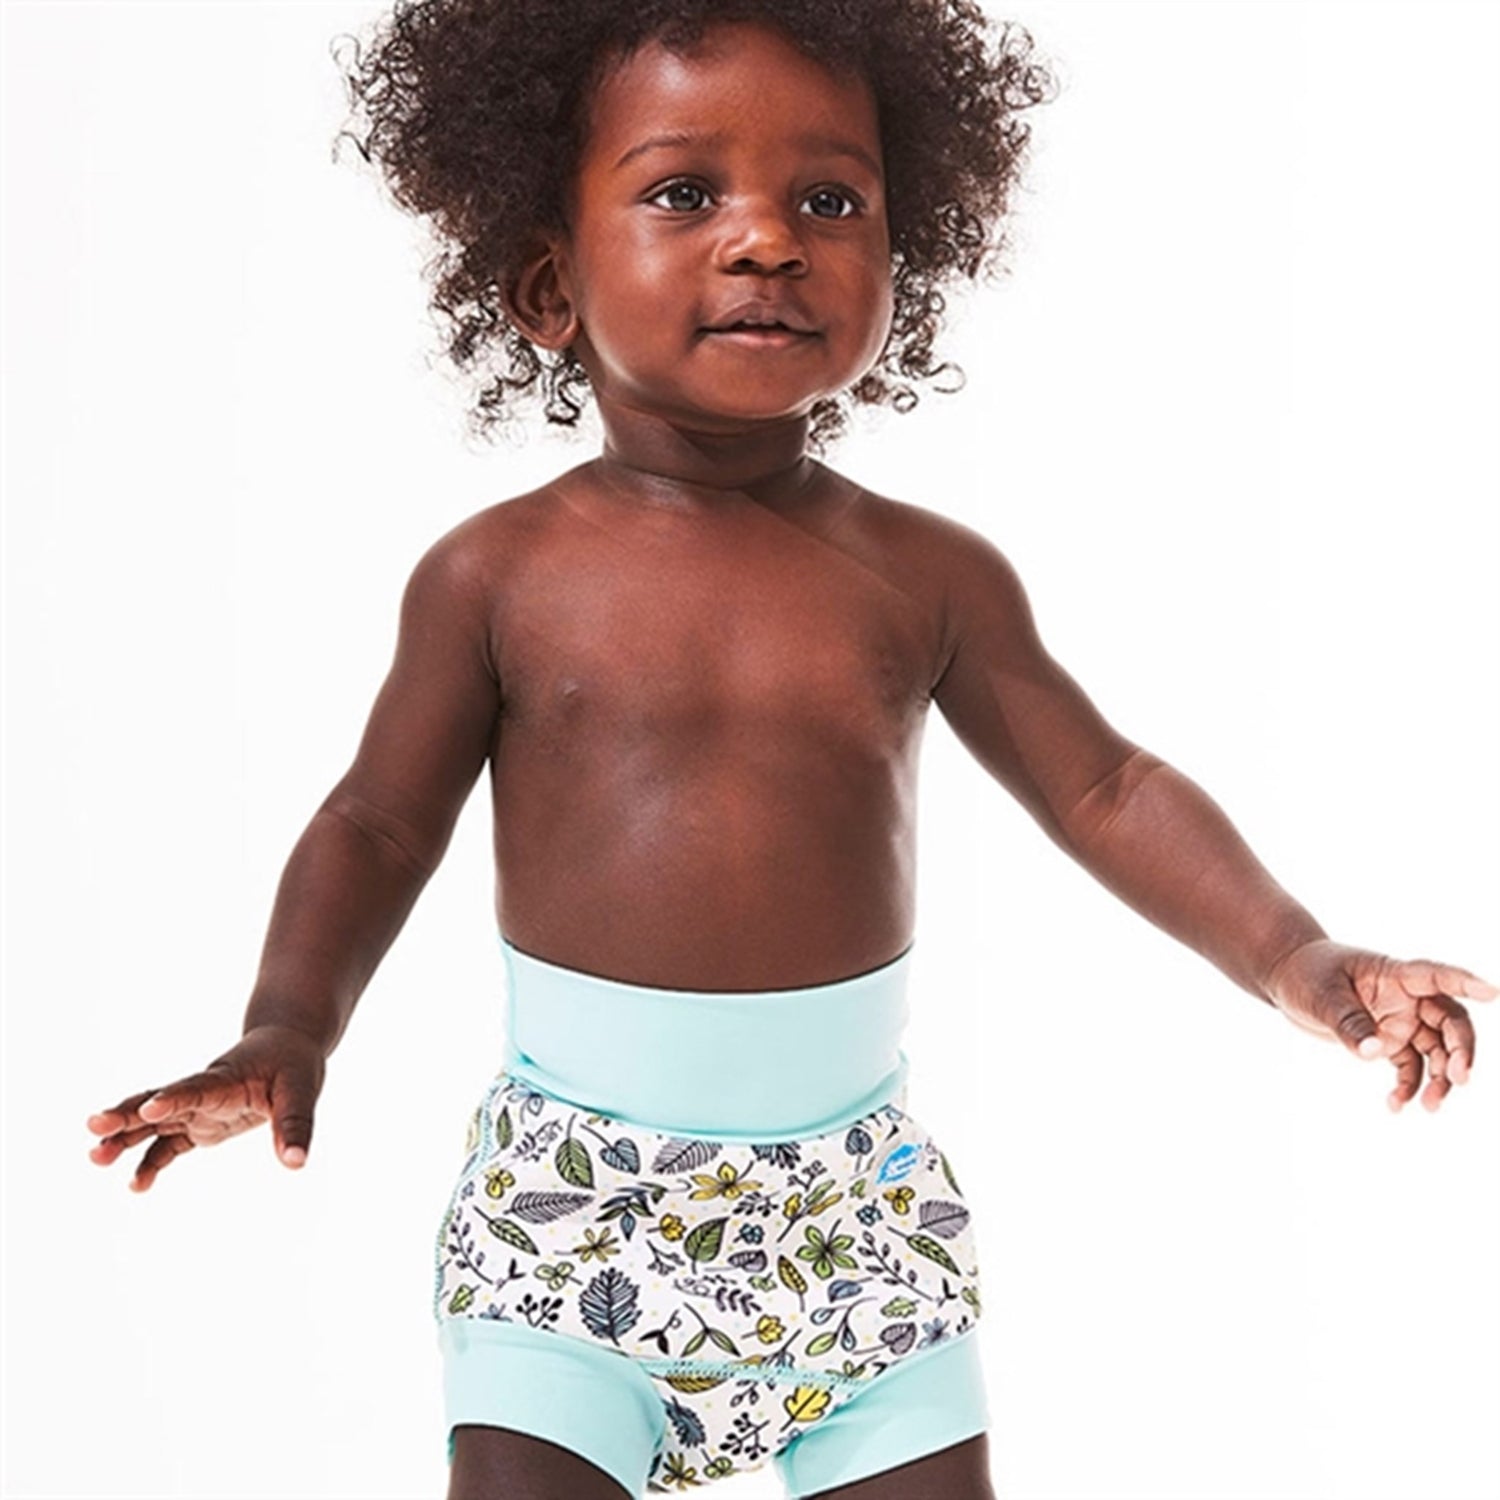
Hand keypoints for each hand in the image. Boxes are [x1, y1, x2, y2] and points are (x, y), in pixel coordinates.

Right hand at [85, 1025, 326, 1190]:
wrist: (284, 1047)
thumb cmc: (292, 1065)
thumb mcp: (301, 1090)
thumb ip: (295, 1125)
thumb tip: (296, 1163)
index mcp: (226, 1079)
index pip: (197, 1088)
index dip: (175, 1098)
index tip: (150, 1108)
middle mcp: (202, 1093)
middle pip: (158, 1102)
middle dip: (126, 1114)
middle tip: (94, 1126)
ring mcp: (196, 1109)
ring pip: (152, 1124)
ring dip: (124, 1139)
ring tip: (95, 1157)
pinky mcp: (198, 1125)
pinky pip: (168, 1145)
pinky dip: (150, 1163)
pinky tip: (136, 1185)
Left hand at [1265, 939, 1497, 1111]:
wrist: (1287, 978)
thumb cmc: (1306, 973)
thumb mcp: (1322, 995)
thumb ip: (1349, 1022)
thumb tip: (1375, 1052)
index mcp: (1394, 974)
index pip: (1436, 976)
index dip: (1465, 982)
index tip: (1493, 993)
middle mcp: (1405, 998)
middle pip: (1449, 1021)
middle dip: (1460, 1050)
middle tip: (1458, 1077)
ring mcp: (1400, 1021)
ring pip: (1435, 1050)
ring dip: (1438, 1077)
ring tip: (1429, 1105)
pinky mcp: (1387, 1041)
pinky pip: (1408, 1067)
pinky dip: (1407, 1087)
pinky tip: (1396, 1106)